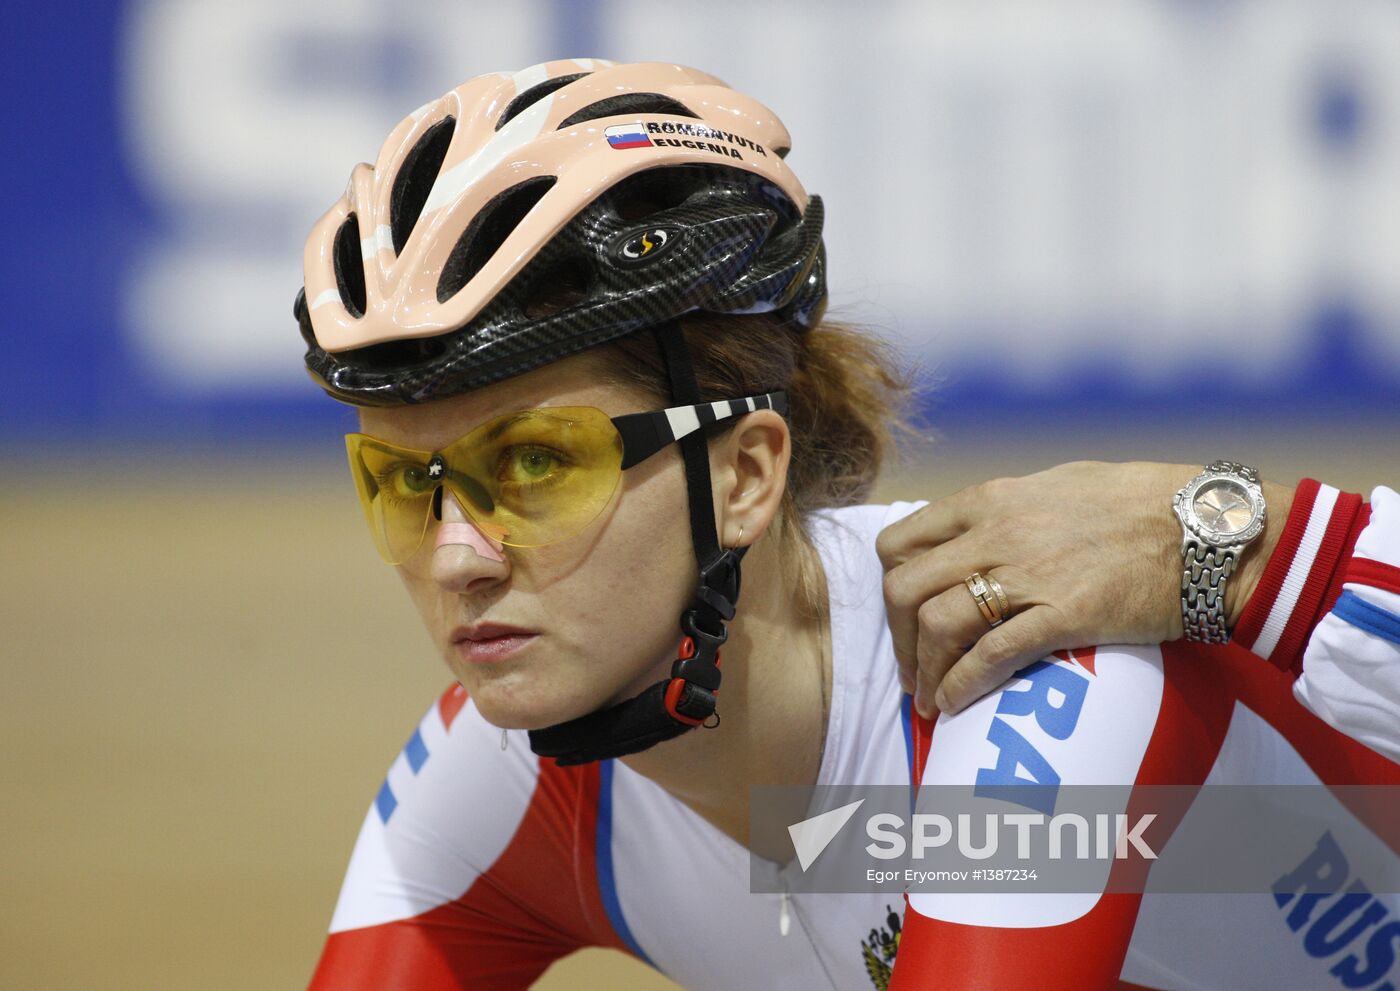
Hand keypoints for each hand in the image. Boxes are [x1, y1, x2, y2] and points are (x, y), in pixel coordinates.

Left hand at [876, 461, 1289, 718]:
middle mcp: (996, 534)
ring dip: (925, 671)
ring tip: (930, 701)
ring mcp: (1027, 574)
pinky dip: (962, 685)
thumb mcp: (1057, 486)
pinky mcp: (1064, 614)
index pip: (900, 543)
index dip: (890, 588)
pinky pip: (990, 655)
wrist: (1207, 527)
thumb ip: (1007, 510)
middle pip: (905, 590)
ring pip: (938, 624)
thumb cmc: (1140, 502)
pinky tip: (955, 704)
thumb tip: (977, 534)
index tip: (902, 619)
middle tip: (913, 672)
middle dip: (898, 639)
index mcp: (989, 500)